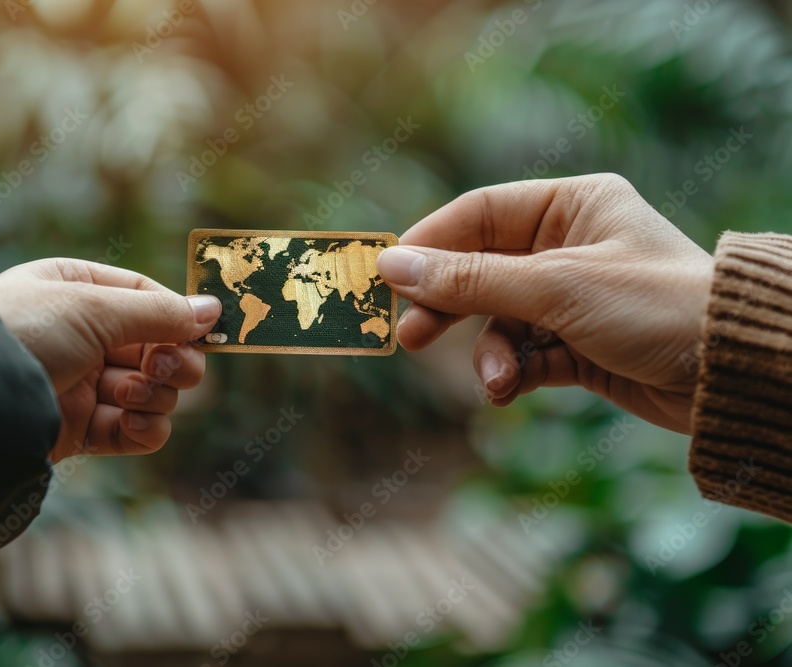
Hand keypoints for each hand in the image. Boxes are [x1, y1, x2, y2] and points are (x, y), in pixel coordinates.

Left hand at [0, 258, 220, 460]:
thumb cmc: (25, 333)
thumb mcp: (95, 308)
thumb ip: (160, 312)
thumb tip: (213, 310)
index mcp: (77, 290)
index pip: (147, 298)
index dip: (179, 318)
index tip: (205, 335)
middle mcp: (82, 335)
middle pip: (158, 348)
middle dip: (172, 361)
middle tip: (166, 368)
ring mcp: (83, 384)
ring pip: (153, 391)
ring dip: (153, 395)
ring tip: (126, 395)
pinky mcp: (82, 429)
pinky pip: (136, 430)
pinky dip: (145, 429)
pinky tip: (134, 423)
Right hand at [377, 174, 714, 432]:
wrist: (731, 374)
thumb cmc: (654, 307)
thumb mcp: (555, 288)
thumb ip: (470, 279)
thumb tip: (392, 265)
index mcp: (572, 206)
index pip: (480, 214)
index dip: (430, 243)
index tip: (386, 275)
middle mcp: (569, 246)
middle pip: (482, 269)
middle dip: (449, 306)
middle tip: (408, 336)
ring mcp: (574, 298)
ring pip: (501, 321)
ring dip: (490, 353)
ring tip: (495, 381)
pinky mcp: (580, 345)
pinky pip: (525, 354)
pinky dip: (513, 373)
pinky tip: (510, 391)